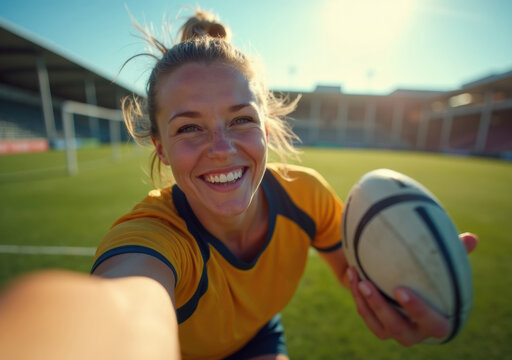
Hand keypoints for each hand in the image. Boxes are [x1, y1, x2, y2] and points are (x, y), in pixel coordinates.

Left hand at [348, 232, 477, 345]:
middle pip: (400, 331)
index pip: (434, 324)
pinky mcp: (379, 326)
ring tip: (357, 278)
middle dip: (382, 309)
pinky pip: (365, 315)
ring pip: (380, 327)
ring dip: (366, 304)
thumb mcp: (442, 263)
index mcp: (439, 320)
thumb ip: (457, 253)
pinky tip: (352, 272)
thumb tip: (471, 238)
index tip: (400, 290)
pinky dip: (357, 296)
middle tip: (368, 285)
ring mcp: (396, 331)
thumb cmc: (429, 272)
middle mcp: (418, 332)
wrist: (405, 282)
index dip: (418, 311)